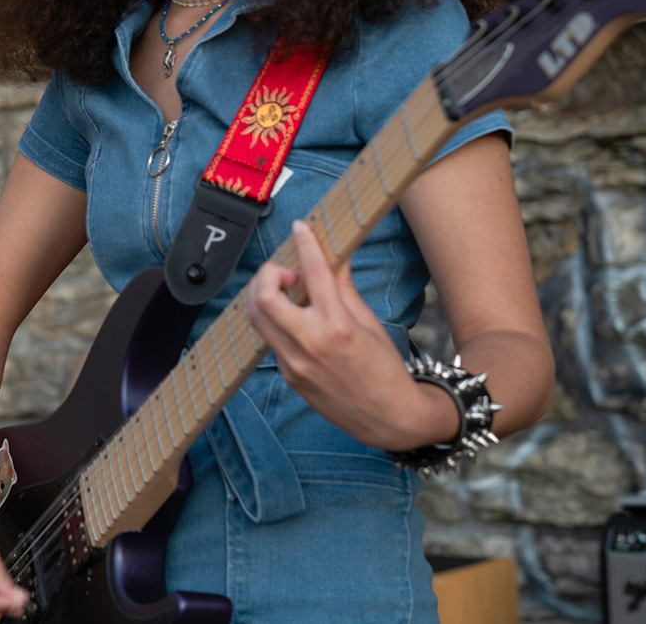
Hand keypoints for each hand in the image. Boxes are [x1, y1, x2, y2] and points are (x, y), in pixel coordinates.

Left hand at [246, 221, 458, 450]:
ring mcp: (295, 363)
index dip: (305, 244)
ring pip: (256, 318)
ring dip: (262, 295)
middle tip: (284, 271)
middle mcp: (311, 344)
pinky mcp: (289, 376)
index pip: (314, 273)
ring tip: (283, 291)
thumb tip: (334, 257)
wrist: (389, 417)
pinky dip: (273, 321)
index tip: (300, 228)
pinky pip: (269, 339)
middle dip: (267, 273)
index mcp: (338, 326)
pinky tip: (289, 317)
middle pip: (264, 297)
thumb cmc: (384, 369)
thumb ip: (343, 287)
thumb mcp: (368, 322)